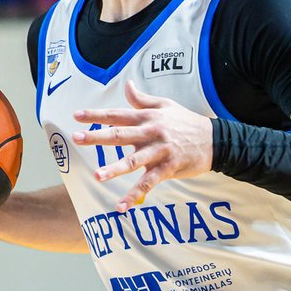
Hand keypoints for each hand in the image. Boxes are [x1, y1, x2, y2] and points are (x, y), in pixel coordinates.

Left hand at [72, 81, 213, 212]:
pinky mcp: (168, 168)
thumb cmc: (186, 122)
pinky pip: (148, 183)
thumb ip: (142, 99)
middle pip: (120, 134)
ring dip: (114, 169)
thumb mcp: (165, 106)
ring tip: (97, 176)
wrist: (215, 140)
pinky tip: (121, 206)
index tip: (76, 116)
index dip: (96, 115)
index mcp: (147, 117)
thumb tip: (126, 85)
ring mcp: (159, 151)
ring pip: (133, 161)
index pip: (117, 114)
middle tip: (76, 138)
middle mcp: (150, 132)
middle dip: (97, 136)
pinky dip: (135, 195)